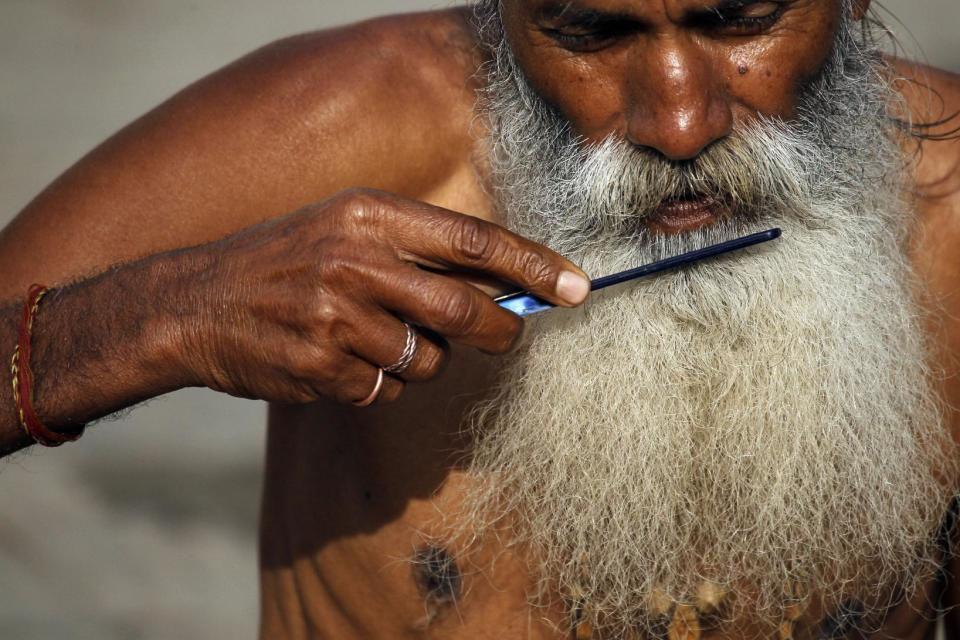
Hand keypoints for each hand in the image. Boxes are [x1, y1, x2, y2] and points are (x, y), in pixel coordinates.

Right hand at [172, 188, 589, 405]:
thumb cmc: (285, 262)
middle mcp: (355, 260)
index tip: (579, 286)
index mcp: (369, 215)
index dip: (534, 265)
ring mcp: (335, 317)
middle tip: (508, 336)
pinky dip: (379, 384)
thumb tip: (504, 289)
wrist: (194, 302)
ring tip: (375, 340)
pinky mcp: (319, 367)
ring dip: (422, 361)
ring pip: (428, 360)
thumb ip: (418, 252)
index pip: (473, 241)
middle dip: (500, 330)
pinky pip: (386, 391)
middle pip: (463, 309)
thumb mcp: (346, 228)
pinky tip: (340, 362)